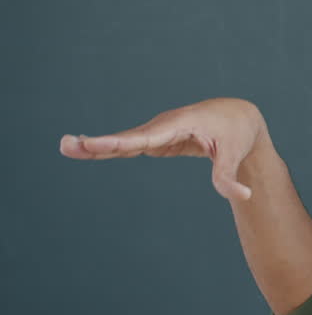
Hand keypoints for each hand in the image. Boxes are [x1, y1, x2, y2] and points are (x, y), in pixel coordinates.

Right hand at [60, 97, 267, 201]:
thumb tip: (244, 198)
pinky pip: (130, 144)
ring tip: (66, 147)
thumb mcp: (235, 154)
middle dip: (99, 143)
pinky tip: (87, 149)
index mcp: (182, 123)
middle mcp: (165, 125)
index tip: (95, 143)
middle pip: (128, 137)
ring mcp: (159, 132)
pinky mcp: (158, 139)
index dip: (121, 141)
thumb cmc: (237, 133)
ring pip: (125, 141)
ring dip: (97, 145)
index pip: (147, 136)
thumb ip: (230, 177)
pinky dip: (109, 148)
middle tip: (66, 145)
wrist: (238, 116)